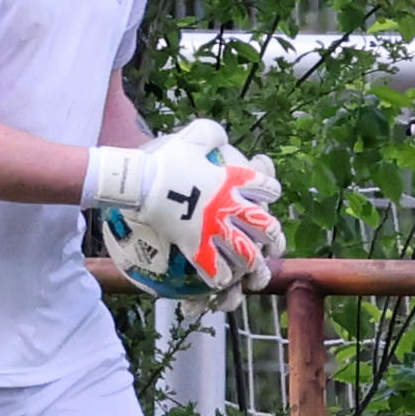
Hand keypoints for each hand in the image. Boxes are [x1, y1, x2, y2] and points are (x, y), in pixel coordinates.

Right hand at [136, 121, 285, 297]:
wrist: (142, 182)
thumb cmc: (165, 160)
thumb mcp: (193, 137)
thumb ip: (211, 134)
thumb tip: (221, 136)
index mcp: (232, 181)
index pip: (263, 186)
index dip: (270, 190)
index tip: (269, 194)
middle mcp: (229, 207)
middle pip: (264, 225)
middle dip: (272, 235)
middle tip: (271, 241)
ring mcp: (214, 229)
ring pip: (245, 253)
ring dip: (252, 261)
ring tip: (251, 266)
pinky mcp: (195, 245)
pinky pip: (213, 268)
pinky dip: (219, 277)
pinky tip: (221, 281)